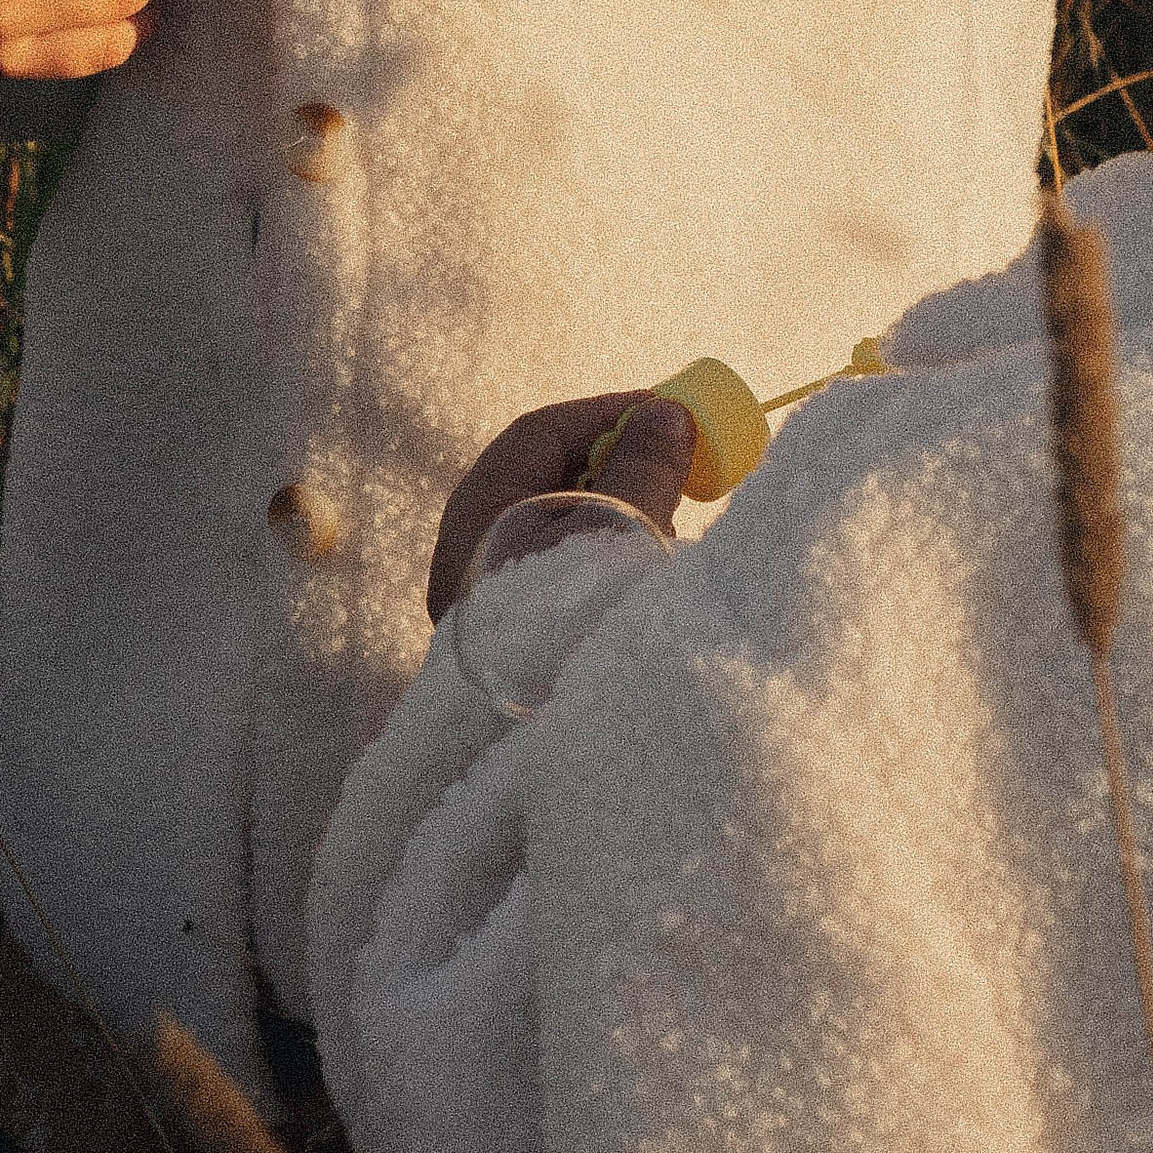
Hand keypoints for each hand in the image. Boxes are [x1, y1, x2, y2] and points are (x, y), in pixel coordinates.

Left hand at [425, 392, 696, 623]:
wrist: (532, 738)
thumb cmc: (569, 621)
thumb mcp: (614, 530)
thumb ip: (642, 469)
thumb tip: (666, 414)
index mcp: (475, 513)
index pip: (540, 434)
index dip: (608, 414)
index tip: (672, 415)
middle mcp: (471, 550)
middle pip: (547, 478)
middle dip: (618, 461)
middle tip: (681, 463)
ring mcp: (491, 597)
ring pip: (558, 526)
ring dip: (616, 509)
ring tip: (673, 514)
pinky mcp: (517, 635)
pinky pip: (561, 569)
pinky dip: (605, 553)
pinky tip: (645, 566)